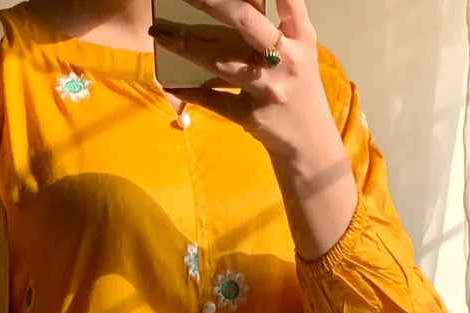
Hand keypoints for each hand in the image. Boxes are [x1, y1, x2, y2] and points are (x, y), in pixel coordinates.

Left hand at [151, 0, 325, 164]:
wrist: (309, 141)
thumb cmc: (298, 87)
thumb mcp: (301, 50)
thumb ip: (283, 23)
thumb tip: (236, 6)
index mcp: (301, 38)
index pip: (288, 0)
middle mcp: (286, 60)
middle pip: (246, 21)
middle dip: (213, 2)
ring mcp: (267, 89)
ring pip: (221, 61)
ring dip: (186, 45)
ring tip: (160, 34)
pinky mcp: (250, 115)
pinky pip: (214, 100)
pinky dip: (189, 92)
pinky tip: (169, 83)